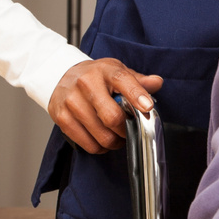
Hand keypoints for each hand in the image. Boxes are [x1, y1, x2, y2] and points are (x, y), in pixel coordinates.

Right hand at [48, 58, 162, 153]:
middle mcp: (86, 84)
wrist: (61, 76)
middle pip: (112, 117)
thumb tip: (156, 83)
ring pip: (101, 135)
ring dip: (114, 142)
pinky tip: (101, 139)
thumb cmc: (94, 77)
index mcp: (105, 71)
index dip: (137, 95)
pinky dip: (99, 147)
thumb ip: (138, 80)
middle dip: (126, 129)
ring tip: (116, 136)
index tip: (147, 107)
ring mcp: (72, 102)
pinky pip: (88, 144)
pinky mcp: (62, 117)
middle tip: (129, 130)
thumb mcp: (116, 71)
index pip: (122, 80)